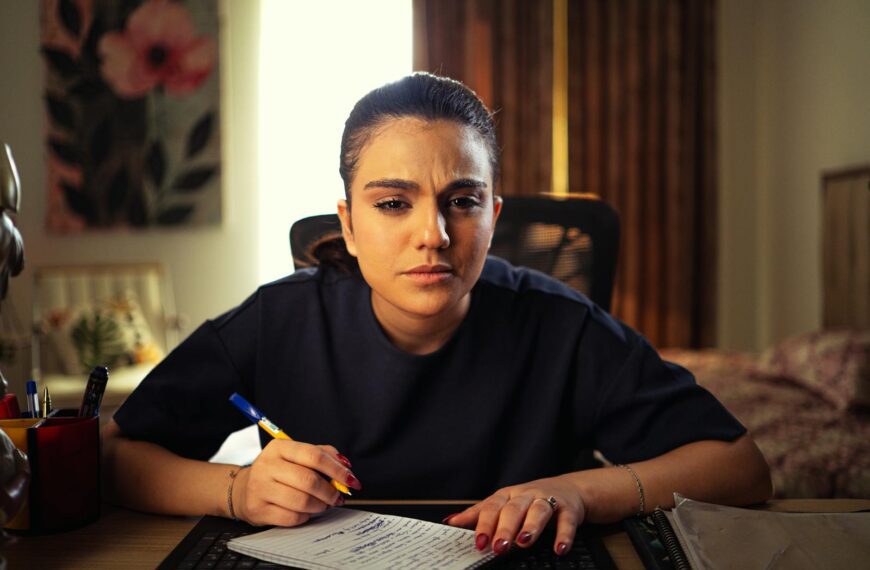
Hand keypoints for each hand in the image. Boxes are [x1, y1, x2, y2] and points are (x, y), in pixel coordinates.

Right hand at [232, 441, 360, 526]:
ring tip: (323, 504)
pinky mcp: (258, 509)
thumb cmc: (278, 472)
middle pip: (309, 480)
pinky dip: (305, 516)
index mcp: (279, 448)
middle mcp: (267, 466)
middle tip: (338, 497)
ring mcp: (260, 488)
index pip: (314, 455)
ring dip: (320, 505)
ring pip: (302, 501)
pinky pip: (292, 517)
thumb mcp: (295, 455)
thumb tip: (345, 466)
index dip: (337, 469)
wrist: (243, 489)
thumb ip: (322, 455)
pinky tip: (306, 511)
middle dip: (330, 491)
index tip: (351, 480)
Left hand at [445, 475, 585, 555]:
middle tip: (498, 547)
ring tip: (524, 542)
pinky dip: (564, 535)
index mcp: (507, 496)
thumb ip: (478, 514)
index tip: (478, 542)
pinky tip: (559, 548)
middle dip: (505, 529)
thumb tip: (450, 521)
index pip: (492, 508)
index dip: (484, 524)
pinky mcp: (568, 509)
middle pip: (513, 510)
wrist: (567, 489)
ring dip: (531, 527)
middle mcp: (526, 496)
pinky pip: (566, 522)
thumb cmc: (528, 500)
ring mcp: (548, 500)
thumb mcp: (503, 504)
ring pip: (539, 511)